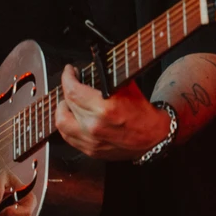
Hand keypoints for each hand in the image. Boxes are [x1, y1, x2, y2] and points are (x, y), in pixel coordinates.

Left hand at [55, 64, 169, 160]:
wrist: (154, 137)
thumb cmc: (143, 113)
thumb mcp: (127, 86)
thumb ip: (107, 76)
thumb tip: (94, 64)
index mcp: (104, 109)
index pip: (73, 90)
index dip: (67, 77)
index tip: (69, 71)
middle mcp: (94, 127)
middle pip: (66, 104)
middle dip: (67, 89)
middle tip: (71, 83)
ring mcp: (91, 141)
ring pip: (61, 122)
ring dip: (63, 109)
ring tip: (69, 101)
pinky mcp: (90, 151)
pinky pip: (68, 137)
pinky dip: (67, 124)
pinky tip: (73, 117)